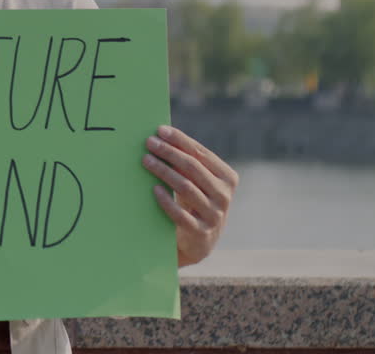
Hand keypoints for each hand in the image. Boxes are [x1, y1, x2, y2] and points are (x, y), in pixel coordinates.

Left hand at [142, 125, 238, 266]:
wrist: (198, 243)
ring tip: (146, 160)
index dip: (180, 140)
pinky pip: (180, 214)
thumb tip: (161, 136)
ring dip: (163, 171)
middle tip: (149, 143)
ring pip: (186, 187)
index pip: (201, 153)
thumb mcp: (197, 182)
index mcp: (228, 178)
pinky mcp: (200, 232)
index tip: (160, 130)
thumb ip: (188, 162)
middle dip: (169, 152)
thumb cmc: (194, 203)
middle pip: (193, 168)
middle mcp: (224, 196)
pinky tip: (153, 189)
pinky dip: (166, 200)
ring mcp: (215, 215)